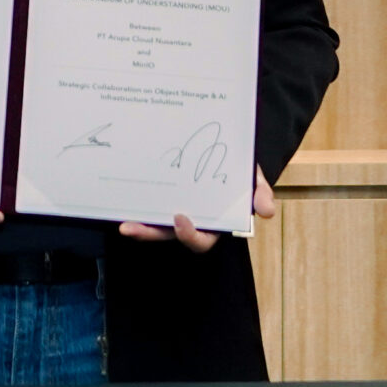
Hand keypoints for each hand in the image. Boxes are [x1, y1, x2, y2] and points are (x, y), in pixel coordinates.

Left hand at [119, 169, 276, 252]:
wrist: (225, 146)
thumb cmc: (239, 167)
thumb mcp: (252, 177)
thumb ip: (259, 191)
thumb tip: (268, 211)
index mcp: (212, 222)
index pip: (200, 240)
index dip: (189, 235)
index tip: (179, 218)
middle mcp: (188, 219)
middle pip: (166, 235)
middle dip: (148, 234)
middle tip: (129, 227)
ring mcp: (171, 207)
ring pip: (151, 223)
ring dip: (136, 224)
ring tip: (120, 221)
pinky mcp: (158, 194)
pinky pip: (144, 203)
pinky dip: (133, 203)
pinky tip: (118, 198)